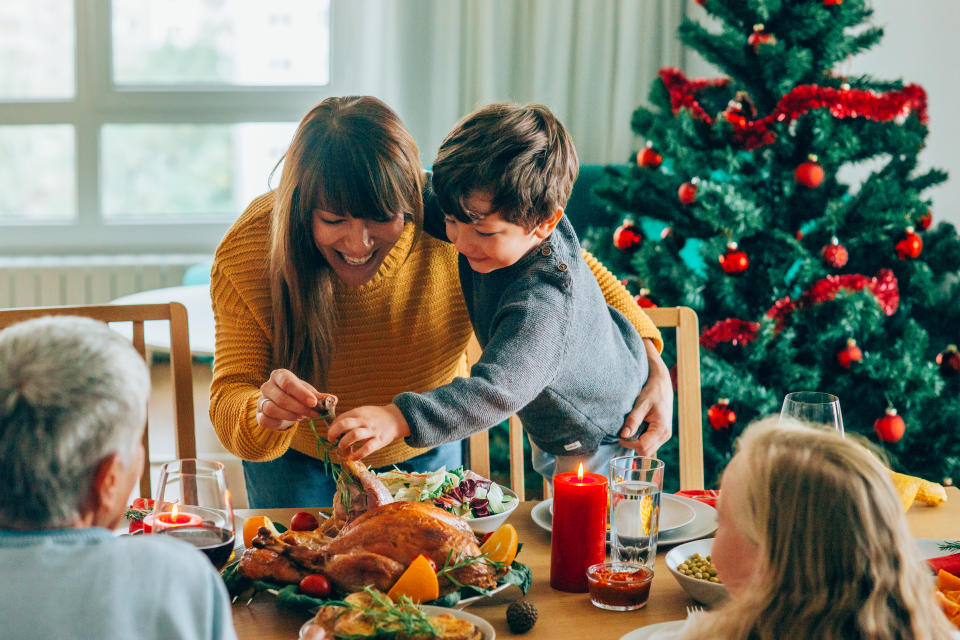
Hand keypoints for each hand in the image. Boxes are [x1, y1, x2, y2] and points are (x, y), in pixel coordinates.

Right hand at [256, 368, 326, 431]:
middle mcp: (267, 386)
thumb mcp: (309, 394)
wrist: (283, 407)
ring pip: (271, 409)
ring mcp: (261, 400)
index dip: (301, 393)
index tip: (314, 403)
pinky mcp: (259, 415)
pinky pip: (266, 420)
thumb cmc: (298, 396)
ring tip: (303, 417)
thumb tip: (333, 400)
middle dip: (300, 407)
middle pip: (281, 398)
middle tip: (313, 414)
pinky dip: (280, 423)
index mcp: (279, 375)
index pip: (288, 382)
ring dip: (290, 415)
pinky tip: (292, 421)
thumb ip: (321, 397)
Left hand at [326, 404, 410, 459]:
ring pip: (354, 435)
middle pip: (344, 424)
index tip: (331, 434)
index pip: (340, 418)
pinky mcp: (379, 440)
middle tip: (331, 439)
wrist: (397, 418)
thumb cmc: (377, 417)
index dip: (332, 427)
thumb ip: (351, 417)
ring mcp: (371, 430)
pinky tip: (352, 458)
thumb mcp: (363, 412)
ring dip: (344, 443)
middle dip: (333, 433)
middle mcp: (364, 420)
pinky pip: (367, 448)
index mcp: (358, 412)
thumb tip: (334, 426)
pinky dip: (358, 454)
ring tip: (341, 448)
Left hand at [619, 338, 672, 455]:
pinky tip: (636, 428)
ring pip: (647, 449)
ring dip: (636, 442)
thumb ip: (633, 420)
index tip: (619, 436)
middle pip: (645, 451)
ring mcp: (664, 435)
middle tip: (623, 432)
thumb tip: (623, 435)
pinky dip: (640, 439)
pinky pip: (649, 443)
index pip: (643, 447)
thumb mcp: (641, 404)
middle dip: (632, 445)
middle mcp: (665, 435)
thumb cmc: (652, 391)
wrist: (662, 383)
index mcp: (661, 429)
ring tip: (630, 429)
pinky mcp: (661, 433)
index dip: (629, 444)